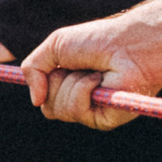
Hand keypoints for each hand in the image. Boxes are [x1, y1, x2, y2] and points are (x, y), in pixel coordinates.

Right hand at [18, 12, 161, 130]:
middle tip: (77, 65)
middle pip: (47, 106)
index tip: (52, 67)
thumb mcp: (55, 45)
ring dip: (72, 83)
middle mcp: (79, 101)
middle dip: (56, 81)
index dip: (42, 82)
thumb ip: (32, 68)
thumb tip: (35, 101)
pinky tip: (100, 80)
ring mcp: (91, 113)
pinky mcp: (102, 120)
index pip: (43, 98)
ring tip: (94, 72)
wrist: (129, 44)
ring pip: (58, 109)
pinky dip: (84, 90)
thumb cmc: (98, 40)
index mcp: (68, 85)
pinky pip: (76, 110)